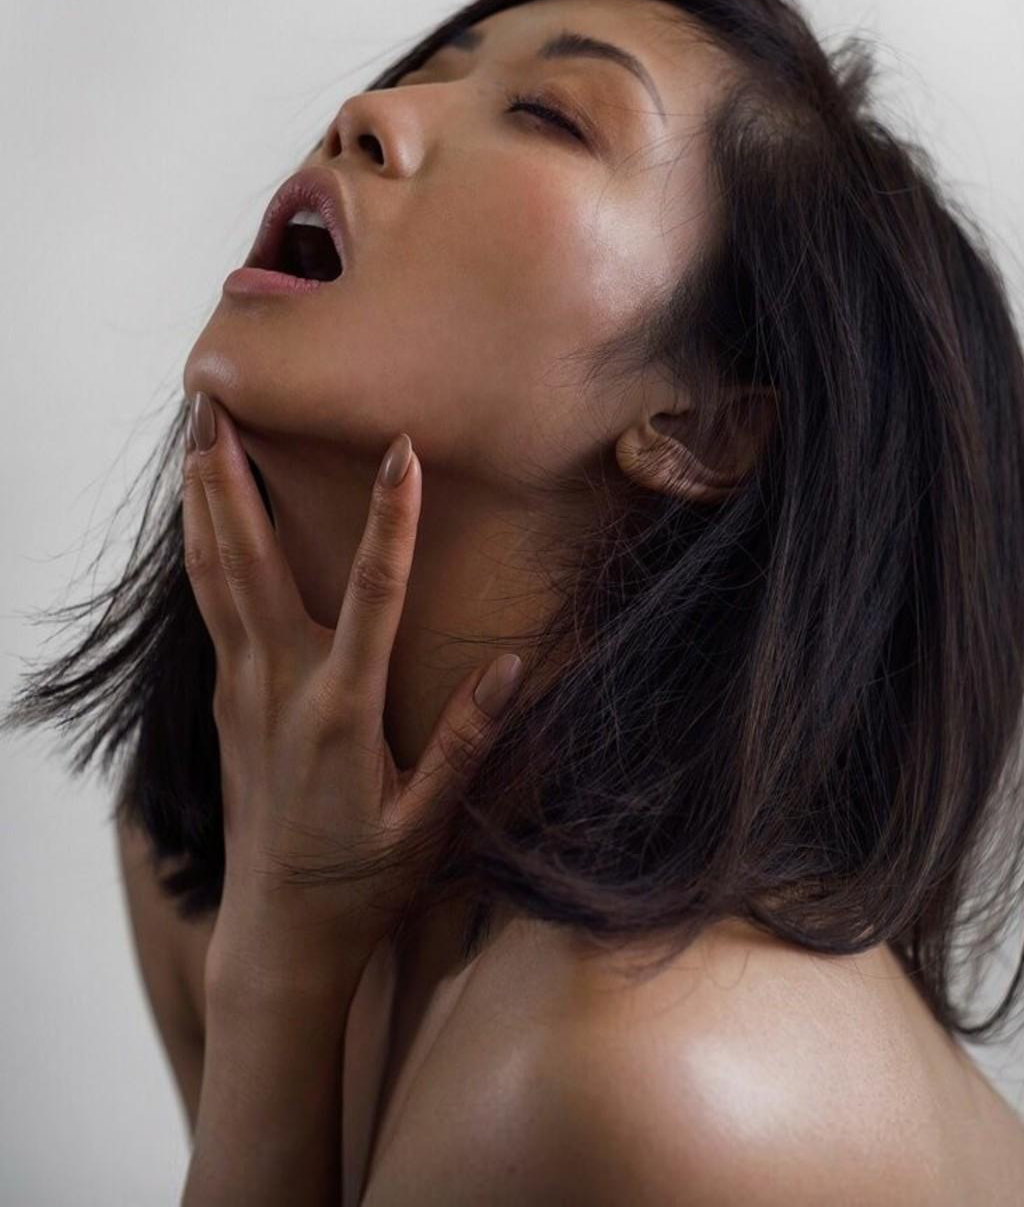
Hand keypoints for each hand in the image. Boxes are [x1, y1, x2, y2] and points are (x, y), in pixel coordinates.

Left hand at [181, 391, 522, 1000]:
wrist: (279, 932)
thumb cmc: (361, 881)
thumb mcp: (427, 822)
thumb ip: (467, 741)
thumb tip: (514, 666)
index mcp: (340, 711)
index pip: (372, 595)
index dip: (392, 519)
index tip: (400, 451)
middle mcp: (280, 685)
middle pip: (251, 561)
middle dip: (236, 476)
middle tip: (218, 403)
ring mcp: (244, 688)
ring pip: (214, 575)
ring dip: (204, 501)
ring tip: (195, 433)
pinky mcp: (228, 698)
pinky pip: (209, 604)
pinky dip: (201, 547)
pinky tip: (199, 514)